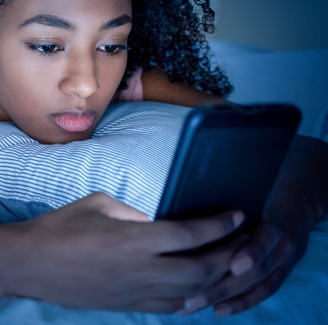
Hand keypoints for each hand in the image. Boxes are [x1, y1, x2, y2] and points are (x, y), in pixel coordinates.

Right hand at [6, 192, 243, 311]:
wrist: (28, 264)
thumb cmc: (59, 226)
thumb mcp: (99, 204)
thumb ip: (135, 213)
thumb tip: (159, 222)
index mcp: (133, 239)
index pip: (190, 234)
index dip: (220, 225)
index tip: (238, 214)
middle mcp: (139, 270)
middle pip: (201, 270)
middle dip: (228, 256)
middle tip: (242, 241)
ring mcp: (133, 293)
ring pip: (189, 294)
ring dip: (214, 280)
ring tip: (227, 265)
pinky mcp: (125, 306)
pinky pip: (168, 307)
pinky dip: (189, 297)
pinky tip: (197, 287)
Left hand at [184, 134, 327, 315]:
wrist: (303, 185)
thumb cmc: (267, 177)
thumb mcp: (251, 174)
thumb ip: (222, 185)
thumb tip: (181, 191)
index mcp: (278, 214)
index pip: (267, 236)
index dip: (253, 251)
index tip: (233, 263)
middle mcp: (284, 239)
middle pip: (254, 268)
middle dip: (221, 283)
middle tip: (189, 294)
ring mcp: (284, 256)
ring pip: (255, 283)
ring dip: (223, 296)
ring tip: (192, 306)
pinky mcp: (282, 267)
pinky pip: (264, 290)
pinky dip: (242, 302)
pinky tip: (219, 311)